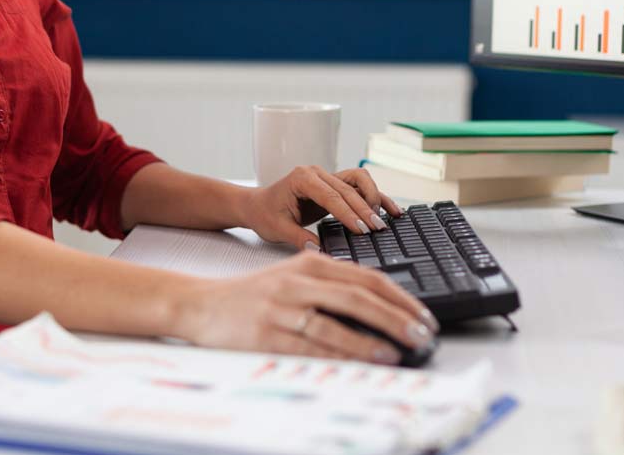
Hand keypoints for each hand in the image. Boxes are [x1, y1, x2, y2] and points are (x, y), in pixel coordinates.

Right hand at [169, 251, 438, 363]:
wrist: (201, 304)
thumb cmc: (252, 294)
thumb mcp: (292, 276)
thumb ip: (330, 284)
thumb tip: (380, 306)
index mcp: (308, 263)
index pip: (364, 276)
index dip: (400, 297)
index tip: (423, 315)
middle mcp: (297, 281)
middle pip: (357, 296)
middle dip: (397, 317)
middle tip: (422, 334)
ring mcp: (281, 307)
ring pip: (337, 322)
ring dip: (373, 338)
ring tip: (400, 350)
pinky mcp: (267, 333)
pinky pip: (311, 346)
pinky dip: (340, 354)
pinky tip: (361, 360)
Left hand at [242, 165, 402, 249]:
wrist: (257, 205)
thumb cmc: (264, 214)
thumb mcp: (278, 228)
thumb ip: (299, 238)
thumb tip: (321, 251)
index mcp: (301, 178)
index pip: (331, 196)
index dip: (348, 213)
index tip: (362, 230)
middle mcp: (316, 173)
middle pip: (349, 189)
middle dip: (365, 210)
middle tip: (377, 230)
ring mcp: (327, 176)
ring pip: (359, 181)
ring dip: (374, 199)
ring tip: (384, 220)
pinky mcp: (334, 184)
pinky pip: (359, 187)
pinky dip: (375, 197)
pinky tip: (392, 210)